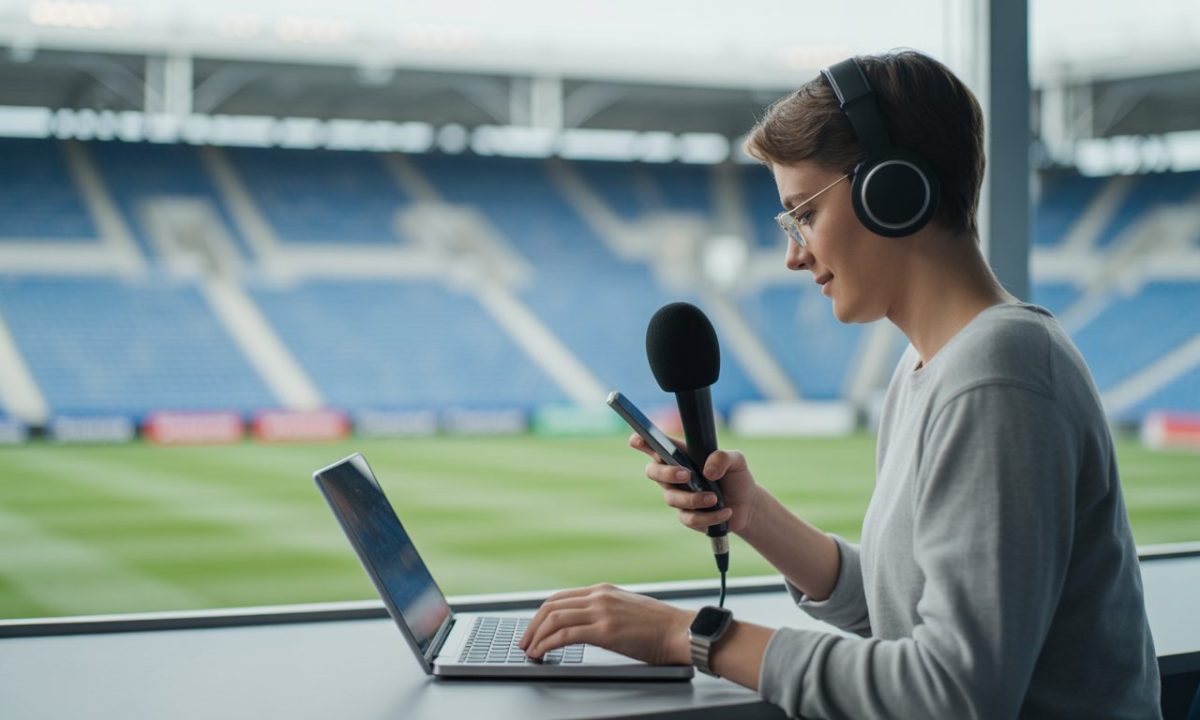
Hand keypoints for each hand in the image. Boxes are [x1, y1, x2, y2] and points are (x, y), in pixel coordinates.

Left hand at [517, 583, 692, 665]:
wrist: (681, 632)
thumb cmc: (659, 627)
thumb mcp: (626, 610)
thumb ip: (605, 612)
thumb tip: (586, 625)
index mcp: (603, 591)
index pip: (561, 597)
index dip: (541, 614)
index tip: (534, 628)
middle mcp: (599, 597)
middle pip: (552, 606)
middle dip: (533, 625)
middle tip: (525, 641)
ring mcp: (602, 612)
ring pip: (554, 619)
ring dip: (537, 636)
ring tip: (530, 651)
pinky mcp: (605, 630)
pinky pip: (566, 635)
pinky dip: (548, 644)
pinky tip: (543, 653)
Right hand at [630, 432, 761, 534]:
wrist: (747, 504)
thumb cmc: (736, 477)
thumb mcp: (737, 461)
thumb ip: (724, 457)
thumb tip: (707, 471)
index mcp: (681, 456)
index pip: (655, 446)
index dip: (641, 441)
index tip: (636, 439)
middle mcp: (674, 475)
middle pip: (653, 472)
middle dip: (667, 473)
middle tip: (687, 474)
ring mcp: (678, 496)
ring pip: (672, 498)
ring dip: (694, 498)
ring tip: (715, 498)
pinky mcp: (687, 516)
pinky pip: (689, 518)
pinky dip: (709, 516)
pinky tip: (725, 511)